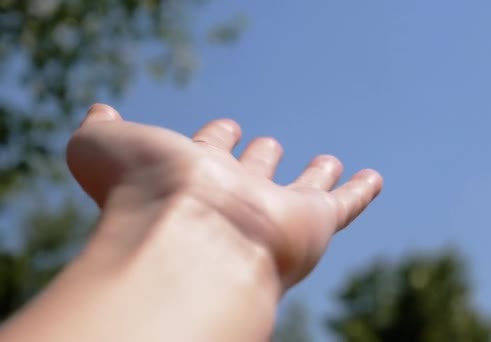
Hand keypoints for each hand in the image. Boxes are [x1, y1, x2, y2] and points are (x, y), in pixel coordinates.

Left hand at [67, 103, 382, 288]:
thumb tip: (100, 112)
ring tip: (326, 162)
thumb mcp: (102, 148)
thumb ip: (98, 131)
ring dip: (312, 176)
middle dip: (259, 158)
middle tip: (268, 147)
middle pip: (253, 171)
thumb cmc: (141, 193)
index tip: (222, 129)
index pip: (207, 151)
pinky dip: (359, 192)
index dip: (214, 138)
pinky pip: (344, 204)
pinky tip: (374, 178)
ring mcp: (275, 211)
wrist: (190, 238)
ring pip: (301, 188)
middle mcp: (235, 197)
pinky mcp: (314, 223)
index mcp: (192, 178)